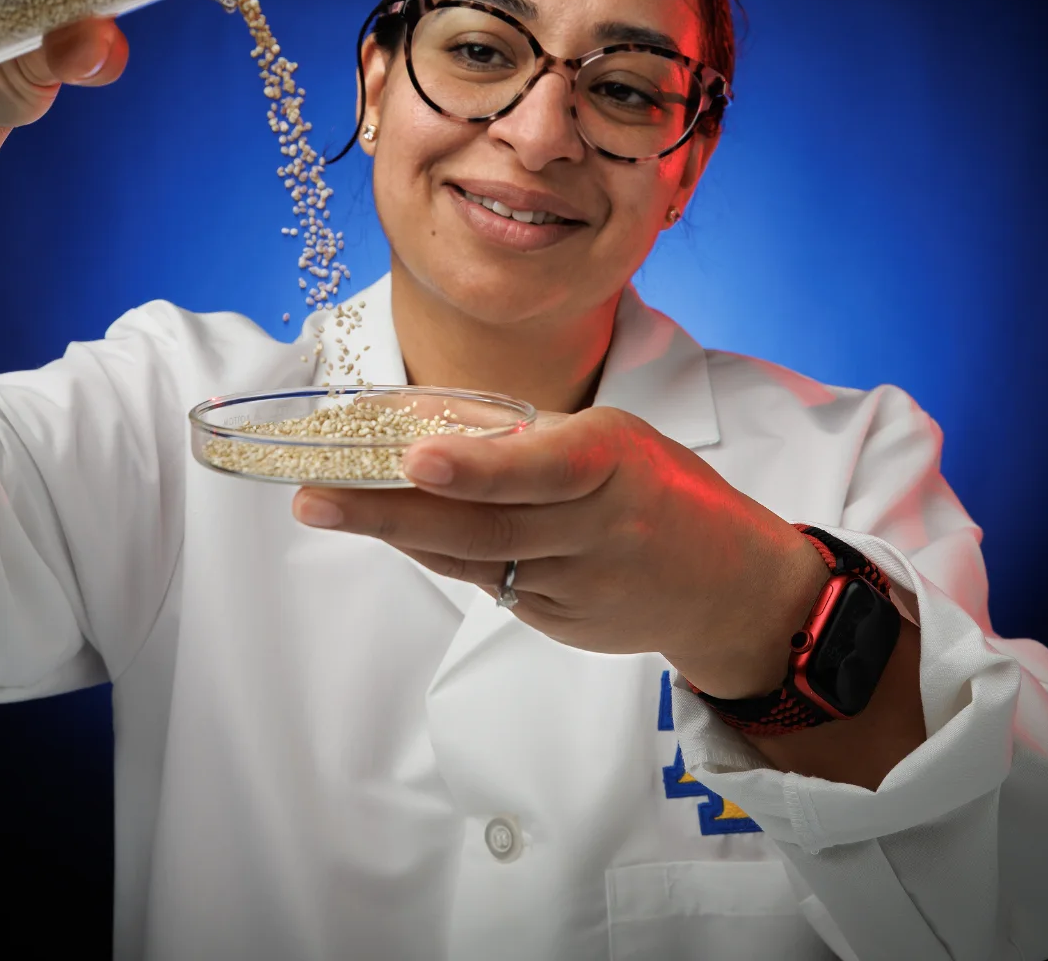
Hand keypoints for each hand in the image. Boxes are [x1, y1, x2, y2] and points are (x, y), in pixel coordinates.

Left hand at [292, 407, 830, 697]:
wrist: (731, 587)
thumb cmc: (662, 490)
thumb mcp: (614, 439)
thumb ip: (530, 439)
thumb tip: (426, 425)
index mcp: (613, 463)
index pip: (540, 466)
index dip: (477, 466)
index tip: (416, 457)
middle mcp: (593, 528)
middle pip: (481, 525)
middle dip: (390, 511)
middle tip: (316, 497)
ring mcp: (575, 584)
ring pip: (472, 559)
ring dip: (399, 534)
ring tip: (329, 506)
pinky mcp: (559, 621)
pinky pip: (486, 583)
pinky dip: (442, 555)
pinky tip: (400, 533)